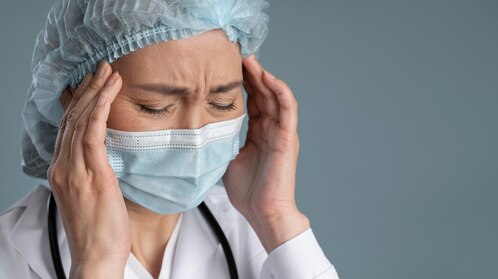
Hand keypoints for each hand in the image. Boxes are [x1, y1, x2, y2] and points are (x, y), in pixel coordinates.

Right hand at [47, 60, 127, 277]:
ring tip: (110, 73)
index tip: (93, 84)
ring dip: (96, 92)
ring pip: (81, 120)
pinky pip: (92, 133)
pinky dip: (99, 109)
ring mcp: (74, 170)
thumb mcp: (90, 197)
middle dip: (87, 90)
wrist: (96, 256)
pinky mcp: (91, 173)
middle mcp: (63, 167)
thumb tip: (104, 158)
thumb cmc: (98, 231)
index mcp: (61, 171)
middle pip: (71, 119)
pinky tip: (108, 93)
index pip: (67, 128)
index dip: (79, 103)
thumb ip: (91, 174)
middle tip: (102, 68)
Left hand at [222, 54, 309, 252]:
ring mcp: (282, 132)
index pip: (252, 100)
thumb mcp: (227, 159)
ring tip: (250, 60)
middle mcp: (272, 128)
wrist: (263, 212)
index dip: (242, 82)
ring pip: (276, 95)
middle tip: (237, 54)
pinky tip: (268, 78)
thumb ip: (221, 142)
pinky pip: (288, 108)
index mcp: (259, 133)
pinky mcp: (288, 137)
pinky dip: (280, 91)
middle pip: (263, 92)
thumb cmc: (249, 192)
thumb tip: (198, 133)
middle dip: (251, 73)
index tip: (226, 67)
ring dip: (264, 76)